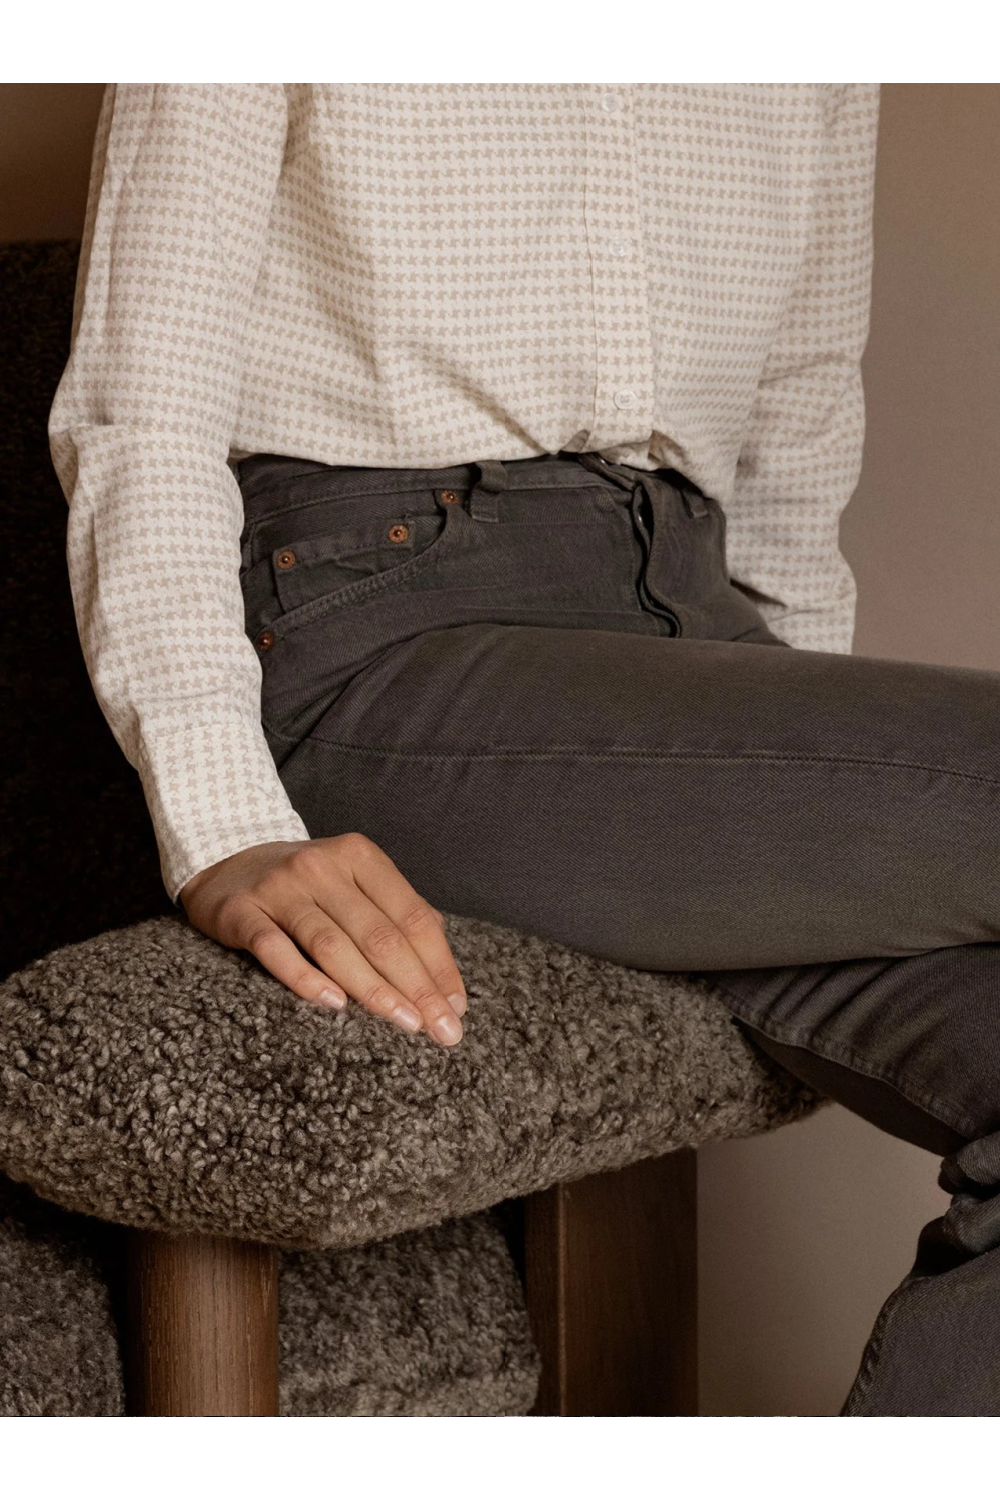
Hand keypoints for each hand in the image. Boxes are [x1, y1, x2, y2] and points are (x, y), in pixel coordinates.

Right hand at [179, 834, 466, 1044]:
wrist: (224, 863)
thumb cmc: (305, 886)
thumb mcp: (353, 883)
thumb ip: (396, 916)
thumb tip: (445, 978)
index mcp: (360, 857)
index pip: (412, 916)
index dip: (439, 964)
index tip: (456, 1007)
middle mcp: (322, 866)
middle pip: (379, 934)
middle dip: (417, 986)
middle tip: (441, 1030)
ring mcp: (280, 888)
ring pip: (333, 944)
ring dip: (373, 988)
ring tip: (404, 1024)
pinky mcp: (241, 912)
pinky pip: (275, 949)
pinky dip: (305, 978)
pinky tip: (334, 1005)